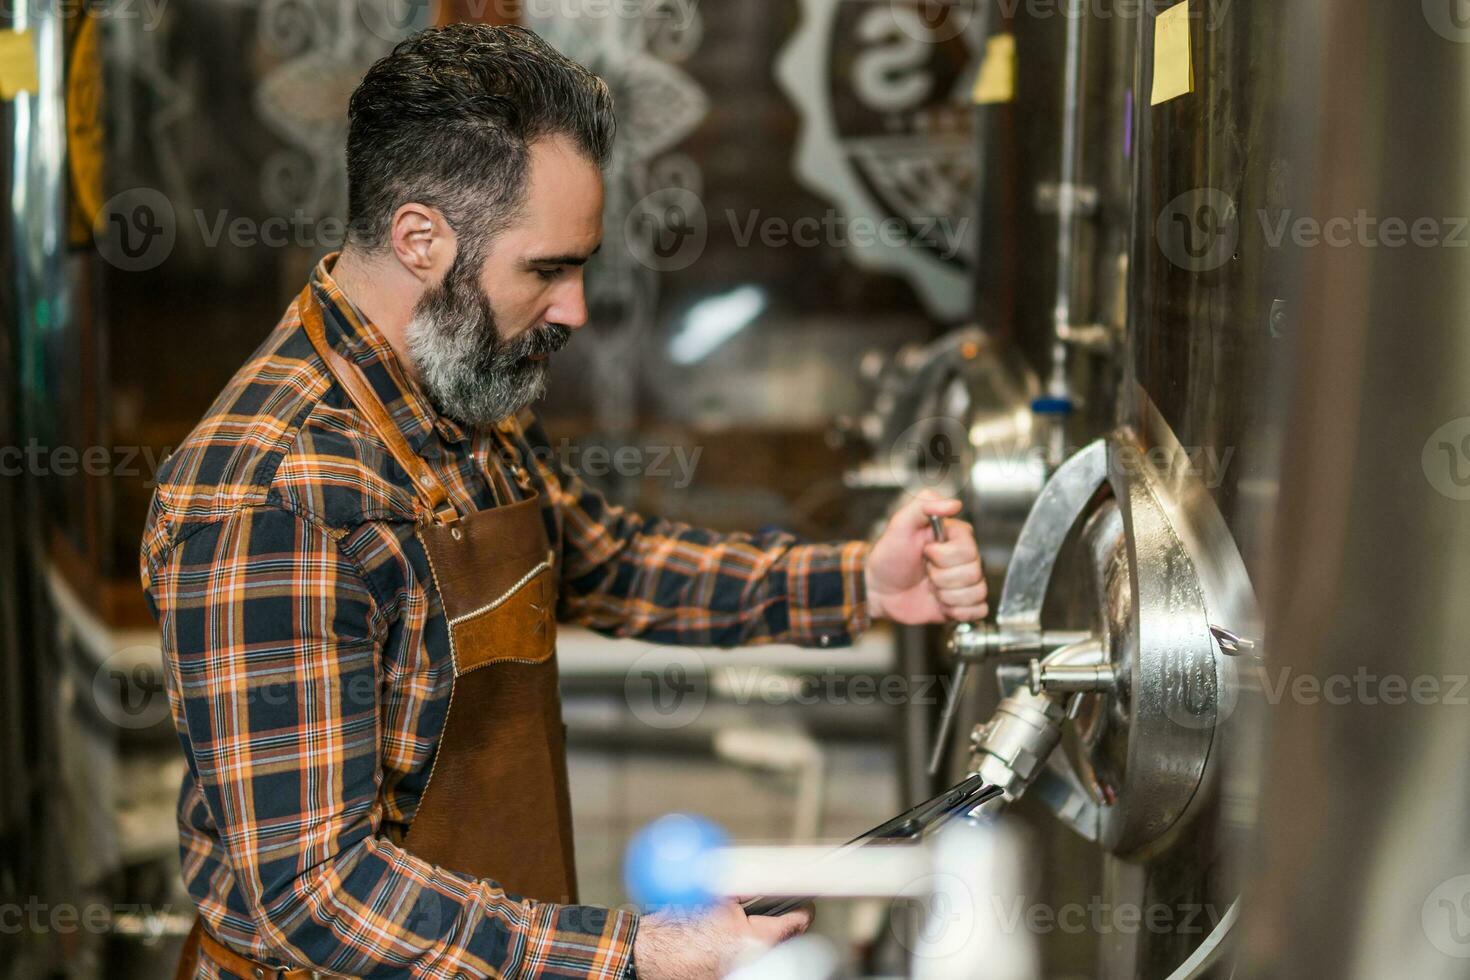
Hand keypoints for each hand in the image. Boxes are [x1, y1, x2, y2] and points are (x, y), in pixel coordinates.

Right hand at [631, 900, 810, 979]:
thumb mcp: (716, 896)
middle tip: (772, 913)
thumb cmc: (676, 924)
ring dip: (755, 940)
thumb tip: (769, 878)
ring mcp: (737, 975)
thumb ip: (747, 889)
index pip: (794, 926)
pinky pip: (742, 963)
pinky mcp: (724, 979)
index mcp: (751, 938)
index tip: (807, 906)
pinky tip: (721, 943)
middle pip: (780, 942)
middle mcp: (749, 963)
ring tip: (734, 928)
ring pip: (761, 954)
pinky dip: (738, 952)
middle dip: (778, 926)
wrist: (649, 953)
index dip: (803, 912)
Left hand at [865, 492, 986, 623]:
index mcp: (956, 537)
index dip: (942, 556)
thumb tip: (955, 504)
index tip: (925, 552)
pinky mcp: (964, 603)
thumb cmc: (889, 557)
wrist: (879, 589)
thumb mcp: (900, 524)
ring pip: (978, 592)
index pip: (967, 549)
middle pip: (974, 572)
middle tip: (926, 572)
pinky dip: (958, 611)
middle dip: (942, 577)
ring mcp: (966, 582)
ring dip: (948, 595)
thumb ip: (924, 505)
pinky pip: (979, 610)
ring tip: (932, 588)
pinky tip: (941, 604)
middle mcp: (966, 558)